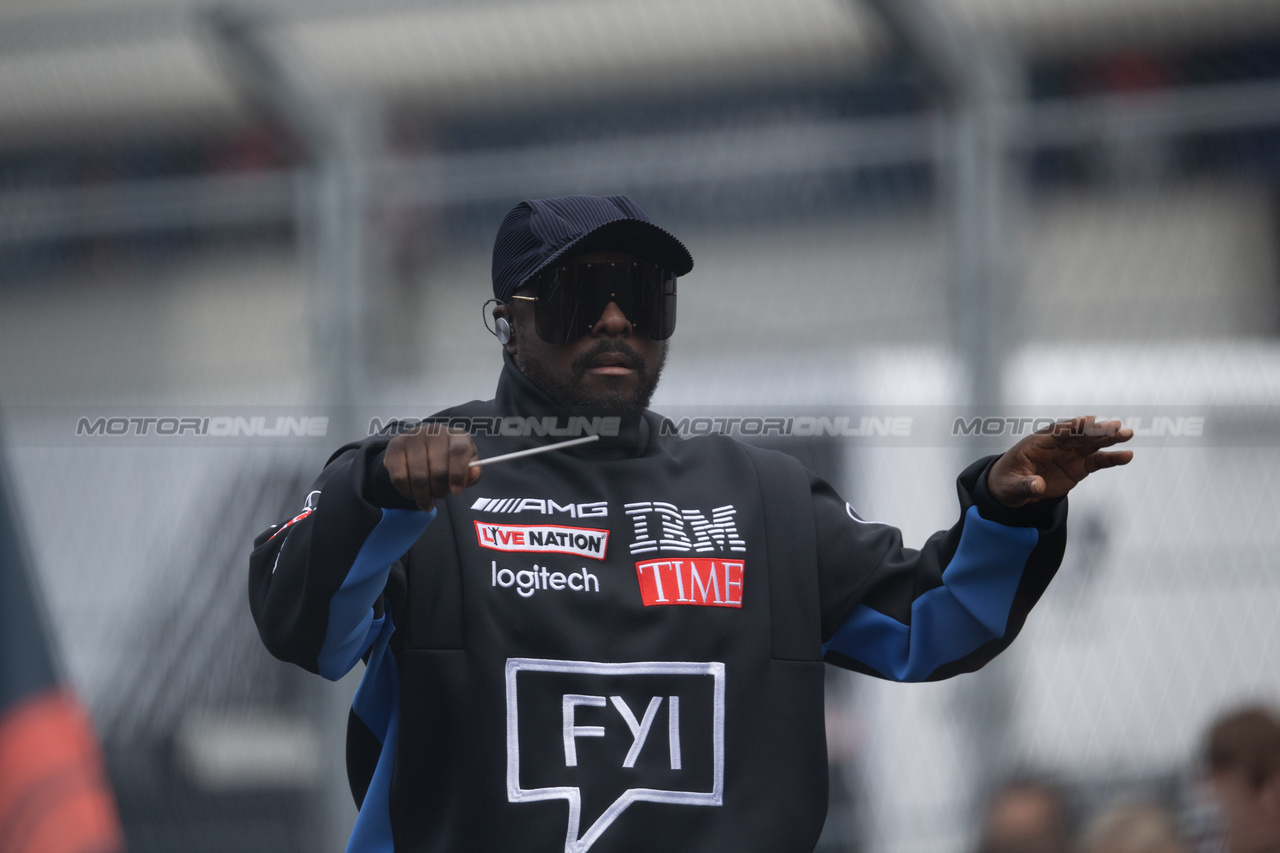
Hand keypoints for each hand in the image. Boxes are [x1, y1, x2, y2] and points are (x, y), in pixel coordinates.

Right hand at [383, 425, 480, 510]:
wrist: (419, 448)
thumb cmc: (447, 460)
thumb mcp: (465, 465)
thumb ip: (473, 472)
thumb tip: (473, 473)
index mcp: (457, 435)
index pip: (459, 451)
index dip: (458, 474)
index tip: (456, 492)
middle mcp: (435, 431)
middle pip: (438, 470)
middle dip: (440, 491)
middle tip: (439, 496)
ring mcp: (413, 437)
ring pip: (418, 477)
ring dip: (423, 496)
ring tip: (426, 500)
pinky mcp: (395, 446)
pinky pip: (400, 478)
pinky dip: (407, 492)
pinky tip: (412, 493)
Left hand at [987, 415, 1132, 507]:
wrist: (1013, 491)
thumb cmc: (1007, 483)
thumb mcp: (1010, 488)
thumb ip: (1024, 486)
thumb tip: (1038, 486)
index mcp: (1035, 443)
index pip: (1055, 433)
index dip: (1071, 427)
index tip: (1087, 420)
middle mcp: (1055, 445)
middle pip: (1077, 435)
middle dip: (1095, 430)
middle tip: (1115, 425)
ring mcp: (1068, 454)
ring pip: (1091, 444)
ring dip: (1109, 438)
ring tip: (1127, 434)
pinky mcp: (1077, 466)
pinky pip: (1096, 461)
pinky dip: (1110, 459)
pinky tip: (1126, 456)